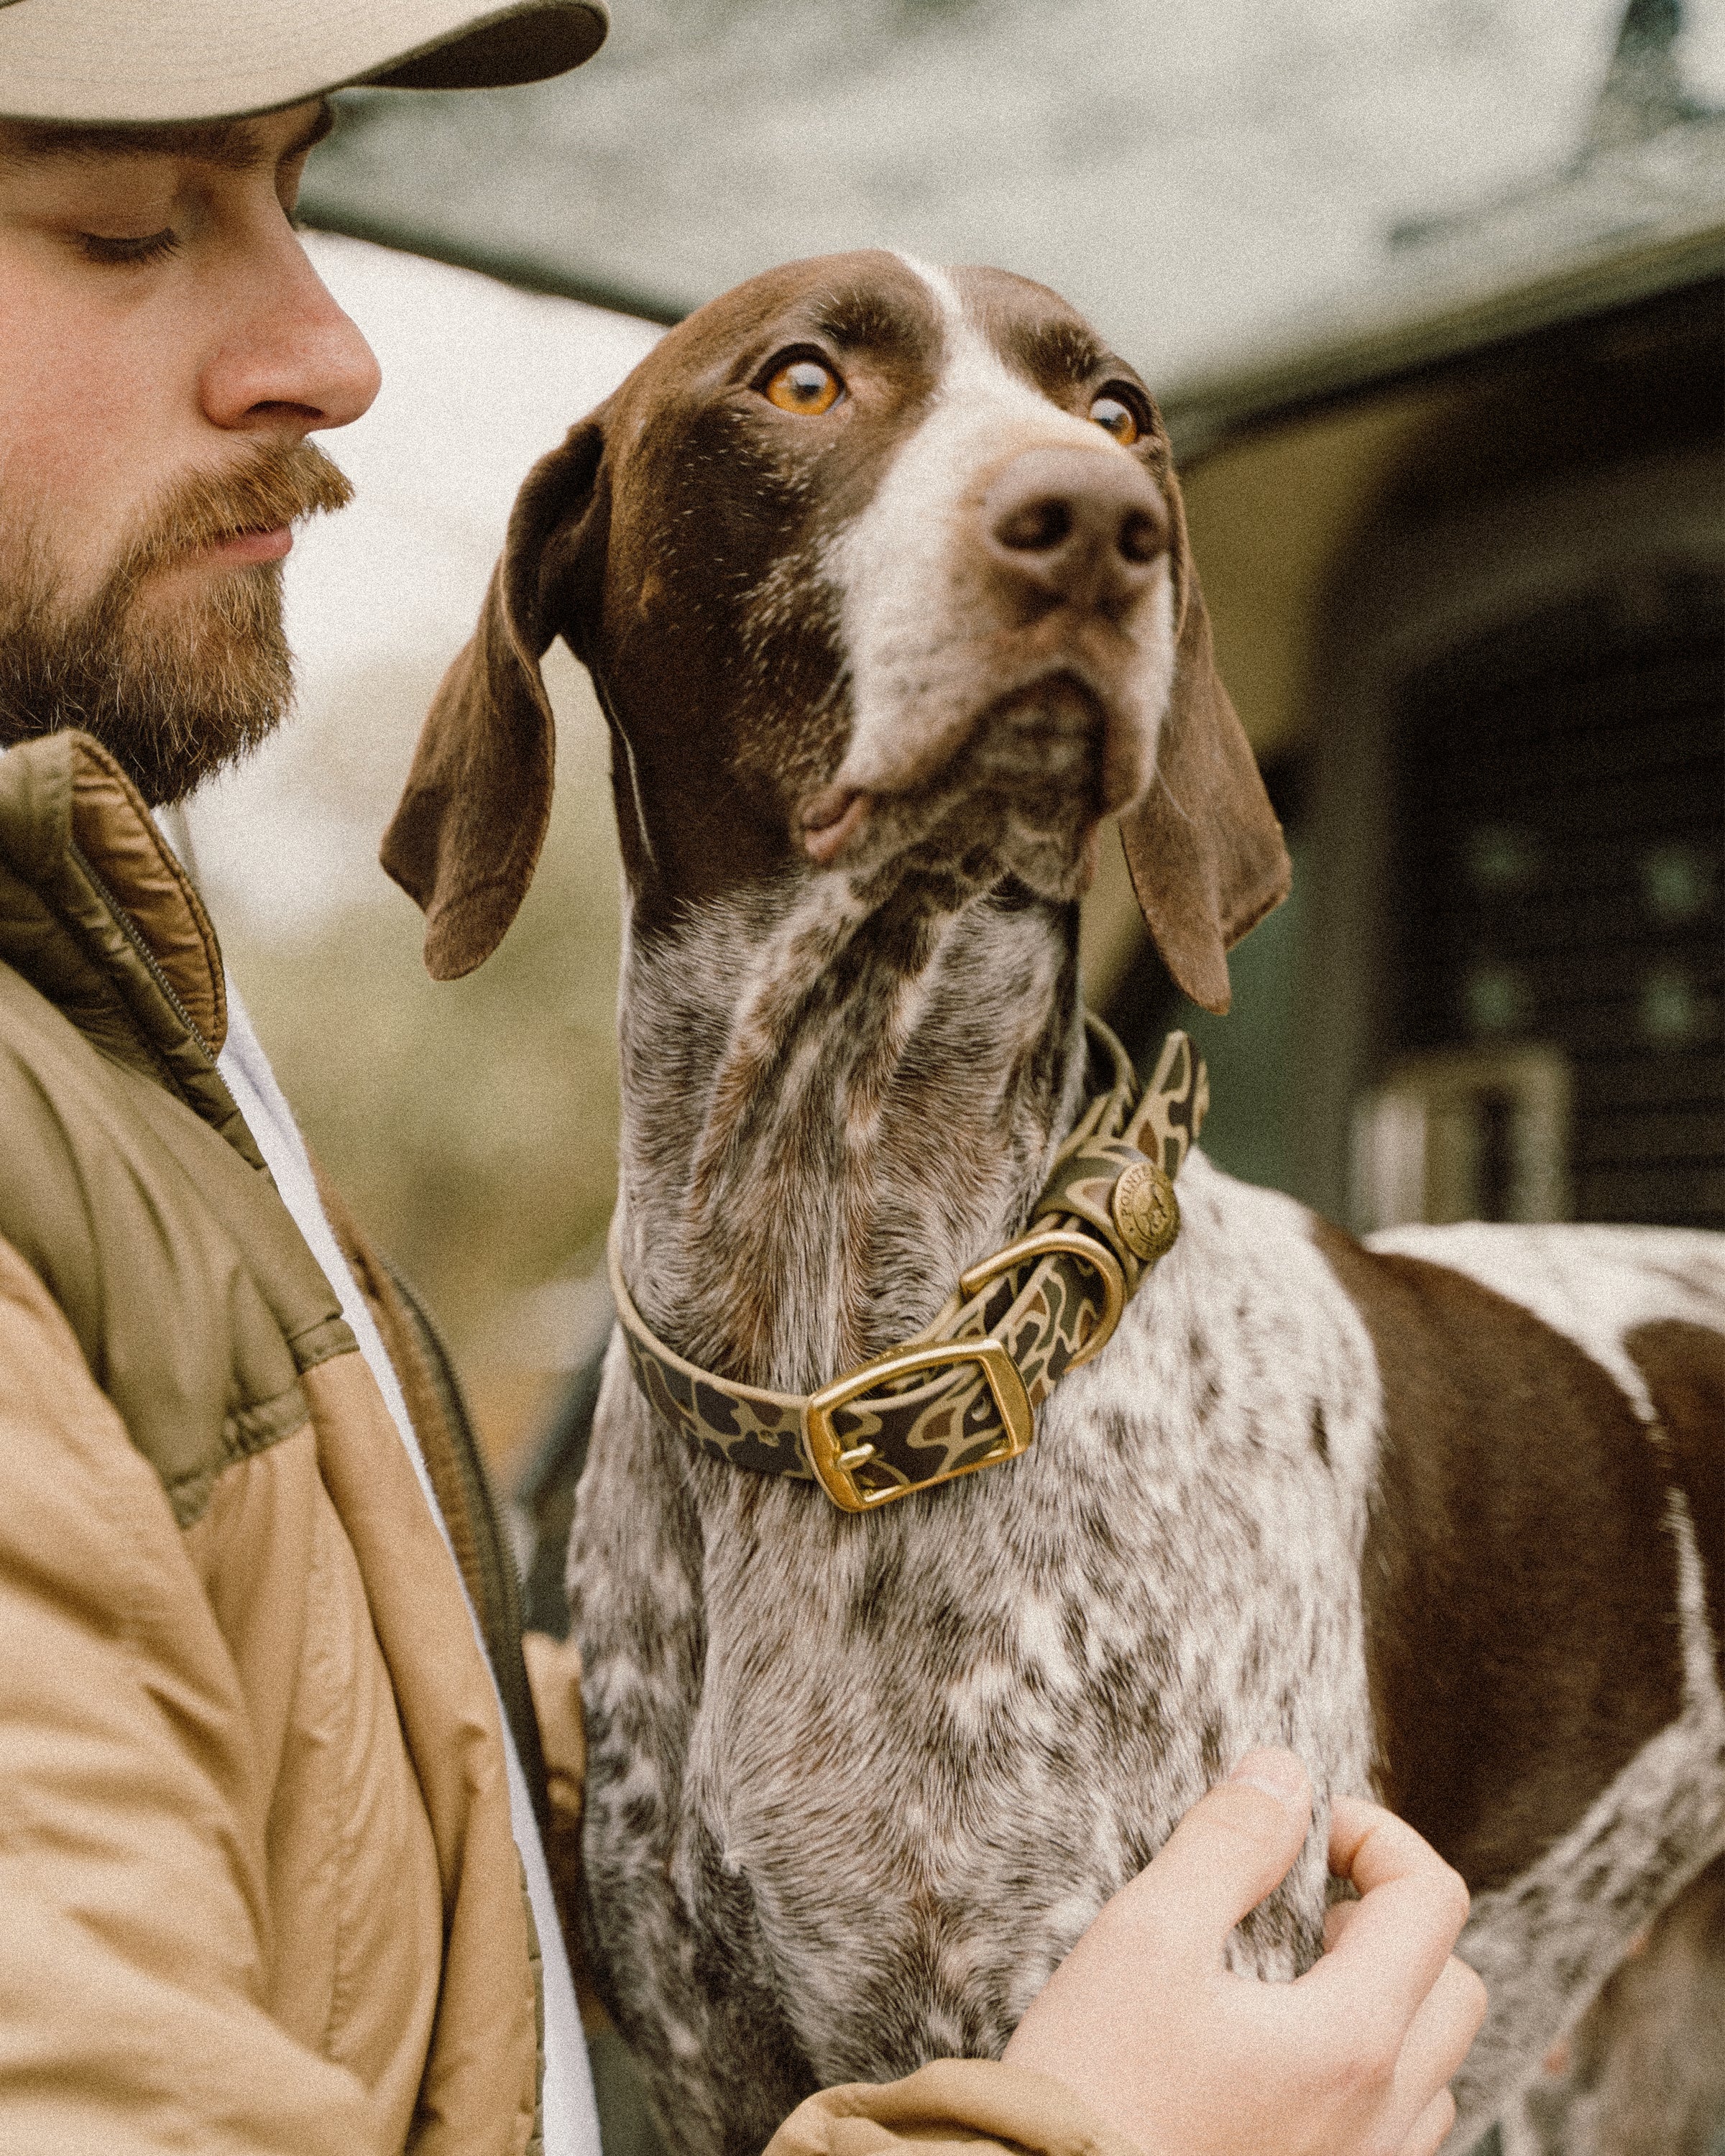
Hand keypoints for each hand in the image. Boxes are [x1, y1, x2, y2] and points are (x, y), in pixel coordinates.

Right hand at [1002, 1748, 1485, 2155]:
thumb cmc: (1095, 2088)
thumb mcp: (1146, 1939)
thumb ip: (1225, 1847)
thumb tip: (1282, 1778)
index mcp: (1351, 2040)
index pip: (1429, 1899)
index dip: (1371, 1835)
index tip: (1300, 1831)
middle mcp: (1381, 2116)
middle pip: (1454, 1982)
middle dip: (1389, 1917)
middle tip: (1297, 1904)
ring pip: (1431, 2066)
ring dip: (1383, 2000)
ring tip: (1282, 1981)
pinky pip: (1395, 2129)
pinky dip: (1363, 2072)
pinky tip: (1277, 2058)